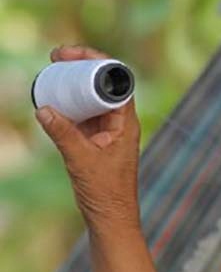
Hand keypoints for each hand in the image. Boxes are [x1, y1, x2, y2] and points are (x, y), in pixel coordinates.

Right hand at [34, 45, 141, 234]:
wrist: (111, 218)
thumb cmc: (106, 192)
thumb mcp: (81, 160)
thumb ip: (63, 134)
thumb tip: (43, 107)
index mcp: (126, 123)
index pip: (117, 81)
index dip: (97, 61)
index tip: (73, 53)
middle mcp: (120, 124)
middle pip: (104, 85)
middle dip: (82, 67)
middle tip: (57, 56)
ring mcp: (108, 132)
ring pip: (92, 99)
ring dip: (74, 84)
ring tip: (53, 71)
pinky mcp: (96, 142)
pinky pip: (83, 115)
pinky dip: (69, 104)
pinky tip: (52, 99)